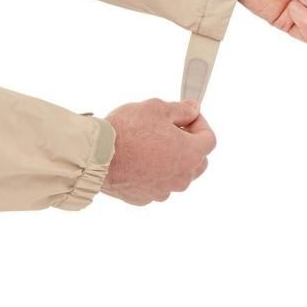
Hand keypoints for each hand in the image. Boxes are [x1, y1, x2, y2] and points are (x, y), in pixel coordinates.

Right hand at [101, 98, 215, 205]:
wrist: (97, 156)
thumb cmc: (128, 131)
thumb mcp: (158, 108)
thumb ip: (182, 110)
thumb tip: (193, 109)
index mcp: (190, 154)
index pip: (209, 139)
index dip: (199, 123)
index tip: (186, 116)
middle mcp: (182, 177)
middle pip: (198, 160)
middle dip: (189, 143)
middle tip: (170, 129)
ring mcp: (163, 190)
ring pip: (177, 175)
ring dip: (172, 160)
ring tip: (151, 143)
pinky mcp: (144, 198)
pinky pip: (157, 184)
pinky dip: (153, 173)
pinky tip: (138, 159)